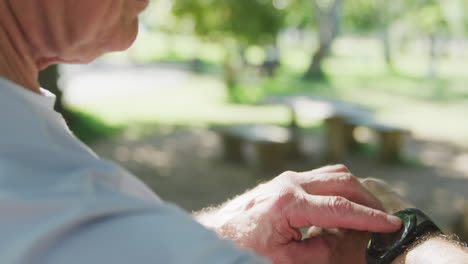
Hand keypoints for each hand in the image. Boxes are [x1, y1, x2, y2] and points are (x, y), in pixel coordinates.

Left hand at [196, 165, 401, 263]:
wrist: (219, 231)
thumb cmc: (246, 247)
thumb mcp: (284, 259)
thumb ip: (318, 250)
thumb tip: (340, 237)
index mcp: (290, 204)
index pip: (340, 209)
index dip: (370, 218)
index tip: (392, 225)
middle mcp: (291, 184)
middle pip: (342, 182)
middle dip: (368, 199)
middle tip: (384, 217)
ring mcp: (288, 178)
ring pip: (334, 172)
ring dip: (355, 188)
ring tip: (368, 209)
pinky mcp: (287, 179)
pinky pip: (322, 175)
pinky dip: (339, 185)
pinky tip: (345, 201)